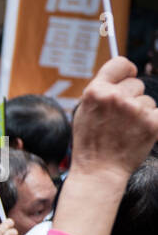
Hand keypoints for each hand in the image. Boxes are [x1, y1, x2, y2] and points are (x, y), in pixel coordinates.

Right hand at [71, 57, 157, 183]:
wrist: (99, 171)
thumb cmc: (90, 142)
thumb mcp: (84, 111)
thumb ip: (101, 91)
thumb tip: (123, 75)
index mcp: (96, 91)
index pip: (120, 63)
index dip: (126, 70)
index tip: (129, 75)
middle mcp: (116, 97)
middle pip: (136, 84)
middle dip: (131, 97)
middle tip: (120, 118)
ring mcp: (136, 110)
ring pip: (148, 101)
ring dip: (141, 113)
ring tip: (126, 130)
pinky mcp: (153, 123)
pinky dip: (152, 123)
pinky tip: (140, 133)